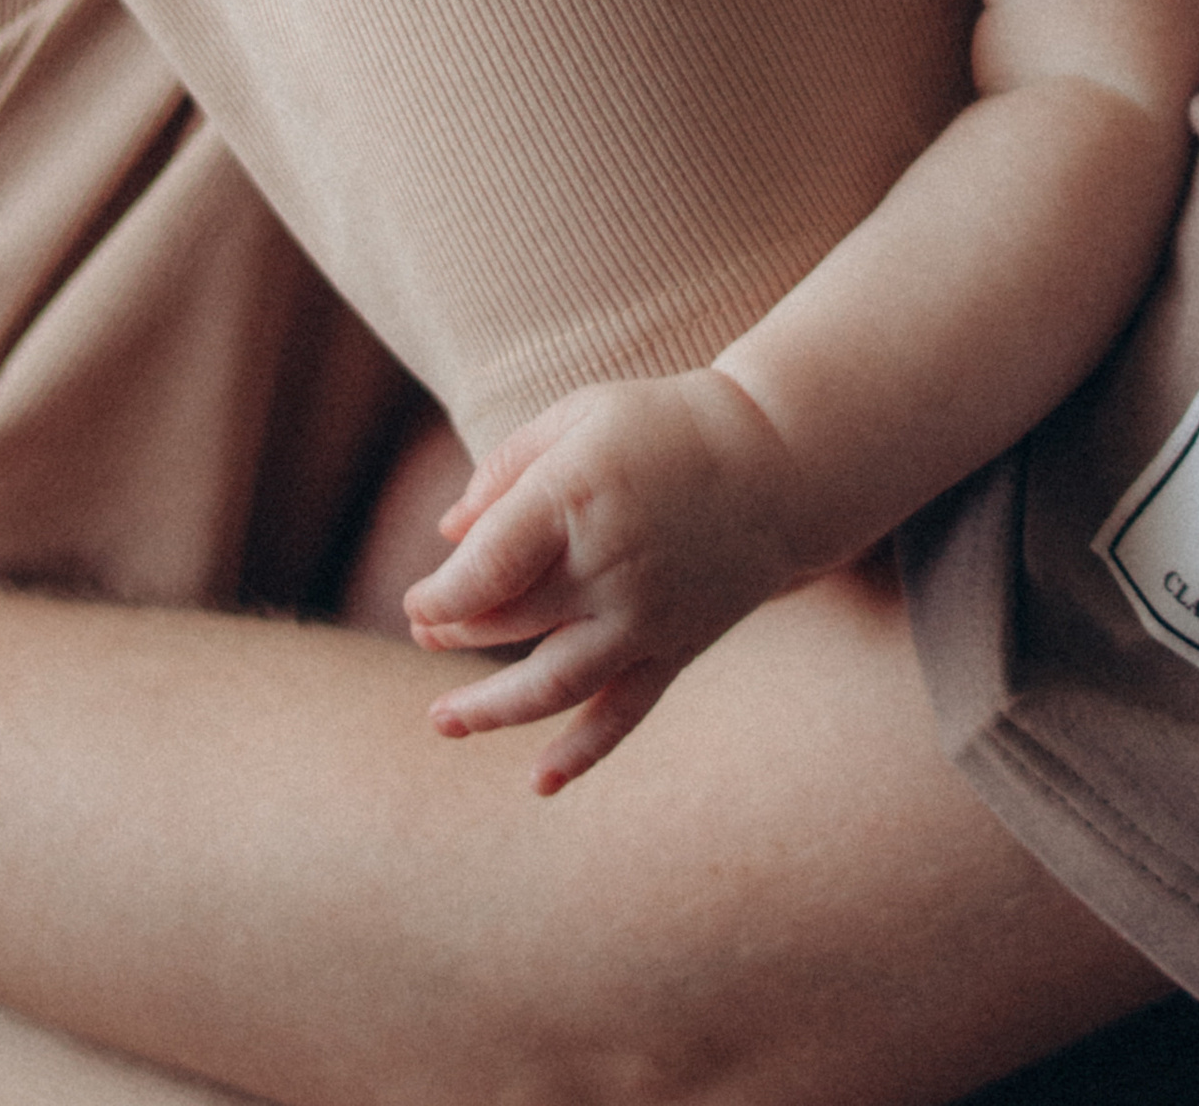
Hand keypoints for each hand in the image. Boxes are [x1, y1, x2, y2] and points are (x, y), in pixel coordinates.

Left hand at [401, 366, 812, 789]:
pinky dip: (581, 753)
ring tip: (442, 722)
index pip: (482, 570)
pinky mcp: (676, 648)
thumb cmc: (665, 426)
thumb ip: (505, 470)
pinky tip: (539, 783)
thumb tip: (447, 534)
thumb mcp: (579, 416)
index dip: (437, 597)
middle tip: (426, 631)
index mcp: (574, 495)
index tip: (419, 601)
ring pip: (551, 684)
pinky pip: (623, 713)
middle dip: (453, 633)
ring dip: (489, 711)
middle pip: (506, 623)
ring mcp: (645, 615)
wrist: (779, 461)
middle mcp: (607, 565)